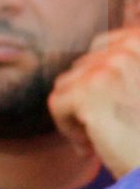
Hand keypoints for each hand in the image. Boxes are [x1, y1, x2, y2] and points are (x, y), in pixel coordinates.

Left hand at [49, 27, 139, 177]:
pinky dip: (69, 128)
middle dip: (86, 98)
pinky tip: (91, 145)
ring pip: (66, 84)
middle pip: (81, 65)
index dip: (97, 77)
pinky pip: (57, 103)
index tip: (112, 105)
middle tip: (106, 126)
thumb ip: (126, 66)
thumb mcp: (139, 86)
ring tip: (101, 136)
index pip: (102, 43)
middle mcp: (129, 46)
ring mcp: (109, 66)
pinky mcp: (89, 90)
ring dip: (77, 114)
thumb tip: (88, 58)